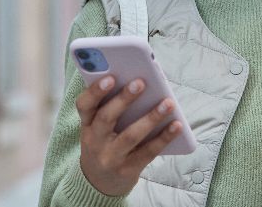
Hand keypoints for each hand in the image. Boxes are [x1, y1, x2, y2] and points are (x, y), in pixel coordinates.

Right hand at [76, 75, 185, 195]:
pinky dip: (164, 137)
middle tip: (141, 82)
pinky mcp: (128, 170)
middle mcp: (95, 141)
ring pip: (130, 136)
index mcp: (86, 125)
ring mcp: (111, 157)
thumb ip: (110, 108)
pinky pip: (148, 152)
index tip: (110, 77)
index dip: (95, 91)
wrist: (100, 183)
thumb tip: (139, 83)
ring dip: (151, 118)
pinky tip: (177, 125)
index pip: (84, 105)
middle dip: (124, 99)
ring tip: (168, 103)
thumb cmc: (104, 145)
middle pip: (106, 118)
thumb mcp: (98, 128)